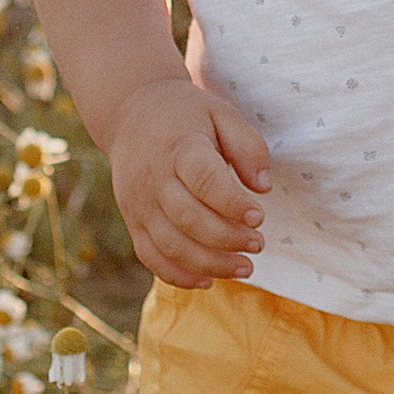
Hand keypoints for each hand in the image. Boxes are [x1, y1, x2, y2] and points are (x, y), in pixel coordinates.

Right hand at [106, 73, 272, 286]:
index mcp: (180, 147)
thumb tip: (263, 187)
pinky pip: (151, 257)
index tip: (260, 217)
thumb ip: (247, 145)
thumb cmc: (186, 115)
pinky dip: (178, 275)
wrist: (130, 113)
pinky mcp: (133, 221)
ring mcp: (139, 203)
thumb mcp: (221, 113)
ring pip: (171, 245)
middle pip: (188, 219)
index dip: (233, 204)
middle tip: (258, 245)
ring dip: (209, 263)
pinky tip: (208, 280)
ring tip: (244, 267)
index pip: (205, 181)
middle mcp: (154, 178)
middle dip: (228, 239)